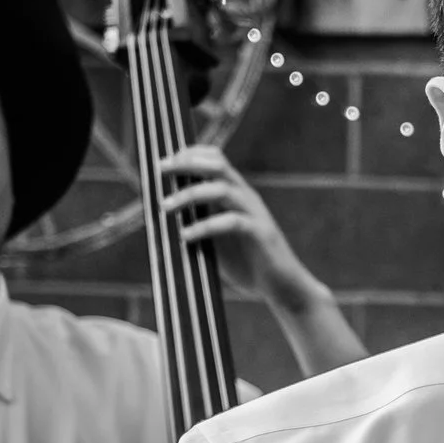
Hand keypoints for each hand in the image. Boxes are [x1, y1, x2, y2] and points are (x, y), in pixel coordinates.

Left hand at [159, 145, 331, 314]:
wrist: (283, 288)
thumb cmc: (247, 265)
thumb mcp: (216, 240)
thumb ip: (196, 225)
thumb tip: (159, 222)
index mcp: (238, 194)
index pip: (216, 159)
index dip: (190, 154)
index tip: (164, 162)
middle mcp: (247, 198)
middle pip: (218, 166)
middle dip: (186, 163)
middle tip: (160, 170)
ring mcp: (255, 214)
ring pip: (222, 190)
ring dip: (189, 195)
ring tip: (165, 207)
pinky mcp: (260, 234)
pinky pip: (231, 222)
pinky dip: (205, 227)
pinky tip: (186, 236)